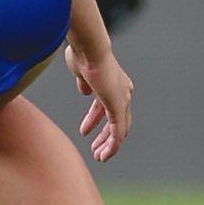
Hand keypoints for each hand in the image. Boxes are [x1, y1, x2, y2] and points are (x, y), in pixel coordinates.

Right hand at [66, 41, 132, 161]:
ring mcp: (123, 99)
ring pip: (119, 129)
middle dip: (104, 136)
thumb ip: (83, 81)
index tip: (84, 131)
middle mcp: (123, 92)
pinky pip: (118, 132)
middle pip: (117, 120)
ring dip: (107, 144)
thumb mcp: (80, 69)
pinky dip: (112, 145)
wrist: (90, 48)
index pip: (106, 106)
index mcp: (114, 83)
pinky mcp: (119, 107)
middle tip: (94, 148)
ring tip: (98, 156)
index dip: (94, 120)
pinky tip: (104, 155)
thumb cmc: (82, 52)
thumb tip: (84, 90)